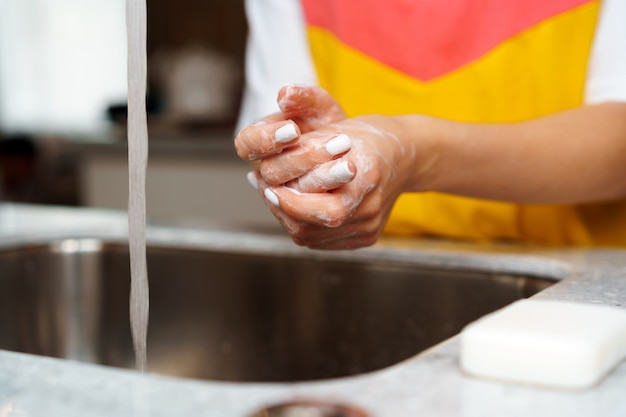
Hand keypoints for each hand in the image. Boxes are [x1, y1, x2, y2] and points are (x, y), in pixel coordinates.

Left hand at [250, 115, 413, 248]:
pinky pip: (323, 240)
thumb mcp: (333, 128)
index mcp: (368, 176)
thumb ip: (300, 147)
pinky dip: (304, 225)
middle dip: (283, 211)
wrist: (403, 156)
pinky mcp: (365, 238)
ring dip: (289, 218)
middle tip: (266, 192)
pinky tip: (295, 207)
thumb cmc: (365, 137)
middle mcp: (371, 209)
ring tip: (276, 197)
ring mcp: (368, 228)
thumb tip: (262, 166)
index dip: (290, 202)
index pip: (324, 208)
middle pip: (314, 228)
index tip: (269, 187)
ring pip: (313, 237)